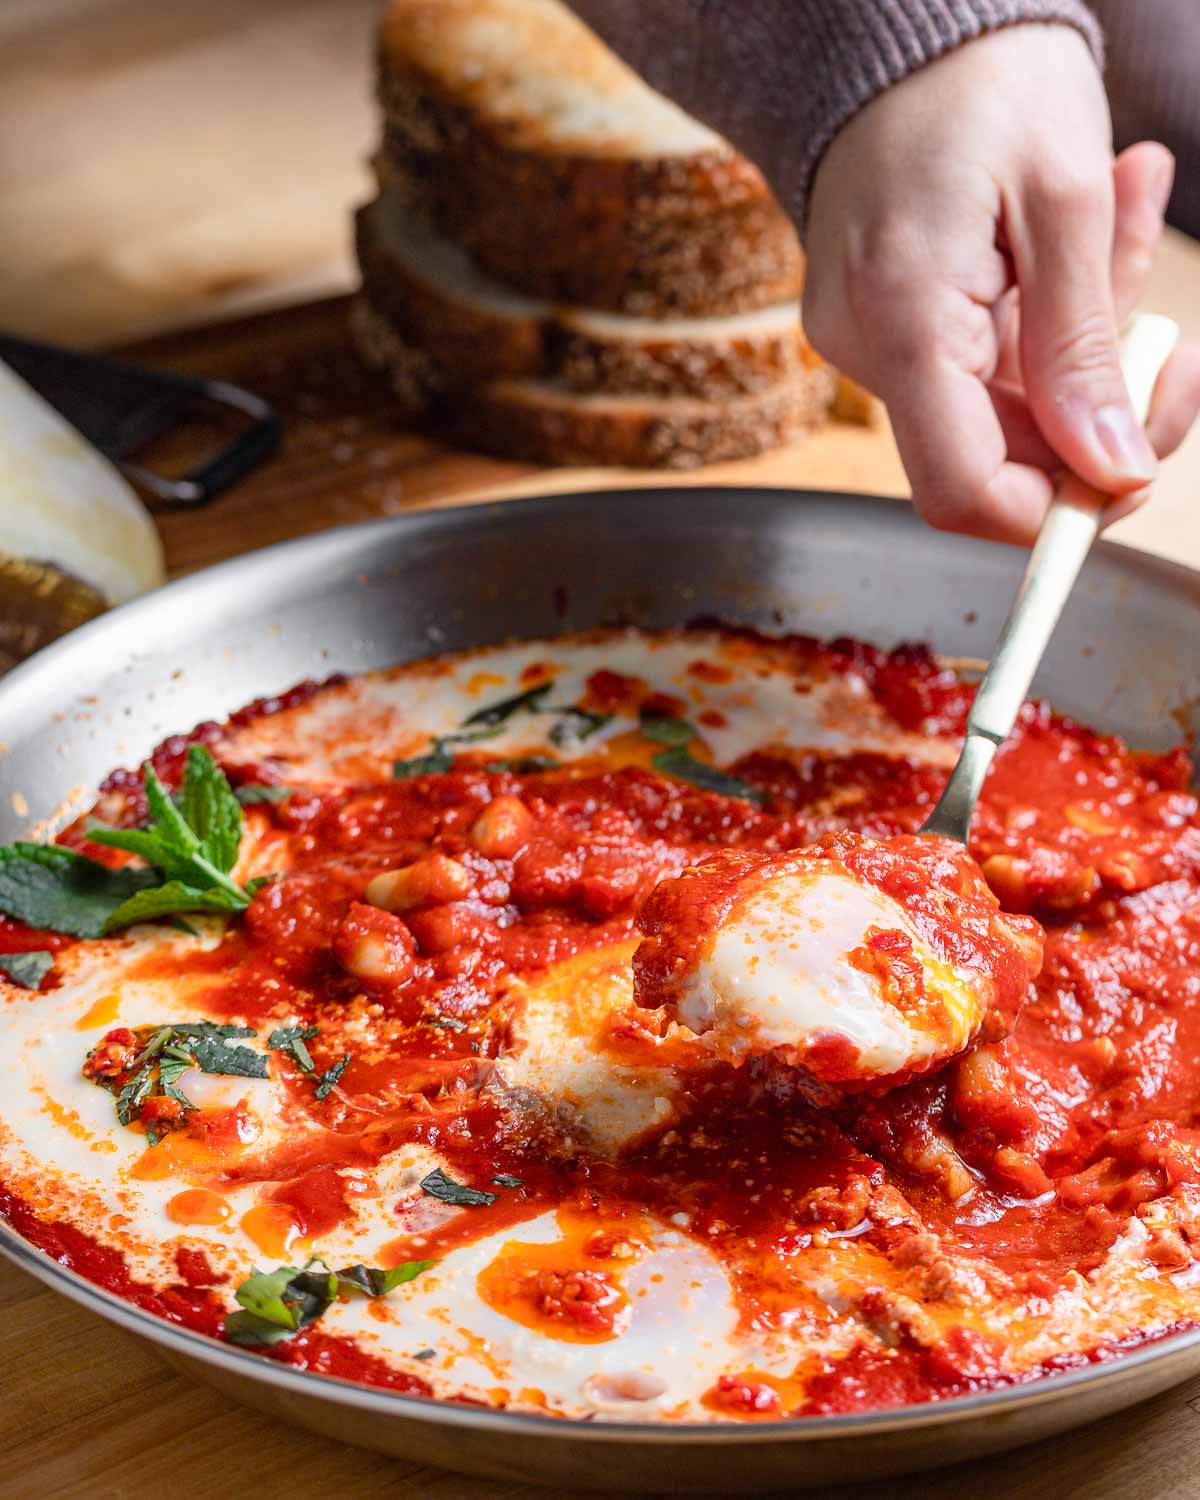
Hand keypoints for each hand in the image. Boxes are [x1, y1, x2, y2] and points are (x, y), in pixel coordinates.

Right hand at [802, 26, 1199, 542]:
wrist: (894, 27)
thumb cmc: (982, 82)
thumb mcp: (1066, 201)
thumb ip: (1083, 350)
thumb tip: (1112, 473)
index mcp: (904, 317)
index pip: (964, 489)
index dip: (1053, 510)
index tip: (1132, 468)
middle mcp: (867, 349)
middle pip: (995, 456)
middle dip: (1097, 410)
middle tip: (1171, 337)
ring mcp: (869, 344)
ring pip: (1000, 409)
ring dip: (1085, 347)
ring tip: (1129, 218)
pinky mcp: (885, 330)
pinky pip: (980, 366)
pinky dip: (1046, 323)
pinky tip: (1083, 239)